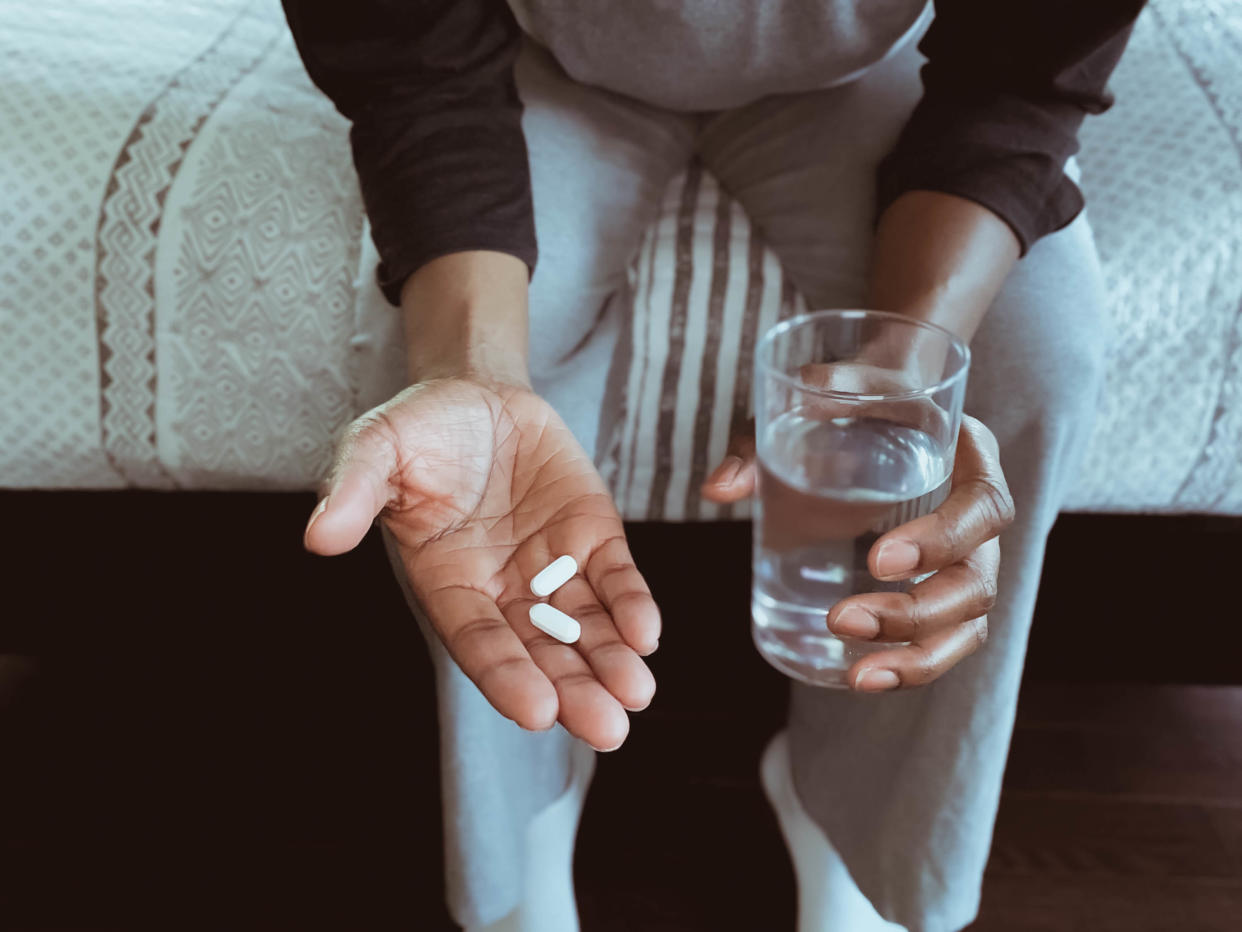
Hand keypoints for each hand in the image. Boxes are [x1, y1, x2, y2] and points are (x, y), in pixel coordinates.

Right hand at [304, 378, 660, 749]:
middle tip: (606, 729)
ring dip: (611, 661)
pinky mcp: (592, 536)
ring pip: (584, 626)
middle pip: (540, 652)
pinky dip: (630, 604)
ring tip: (635, 695)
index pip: (478, 640)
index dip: (506, 675)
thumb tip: (319, 537)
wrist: (474, 391)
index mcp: (447, 582)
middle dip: (573, 690)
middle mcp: (502, 588)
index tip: (536, 711)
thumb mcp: (376, 448)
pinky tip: (647, 633)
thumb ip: (354, 491)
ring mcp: (551, 566)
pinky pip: (614, 577)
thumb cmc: (419, 430)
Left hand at [702, 408, 1012, 691]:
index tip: (877, 558)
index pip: (983, 507)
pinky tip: (861, 679)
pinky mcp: (943, 586)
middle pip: (978, 582)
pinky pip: (948, 639)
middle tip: (843, 619)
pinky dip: (912, 667)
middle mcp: (980, 513)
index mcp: (972, 456)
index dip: (942, 540)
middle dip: (915, 613)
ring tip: (857, 675)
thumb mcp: (815, 398)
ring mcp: (970, 556)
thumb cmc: (854, 397)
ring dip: (918, 657)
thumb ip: (768, 435)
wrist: (884, 397)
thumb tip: (718, 490)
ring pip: (969, 623)